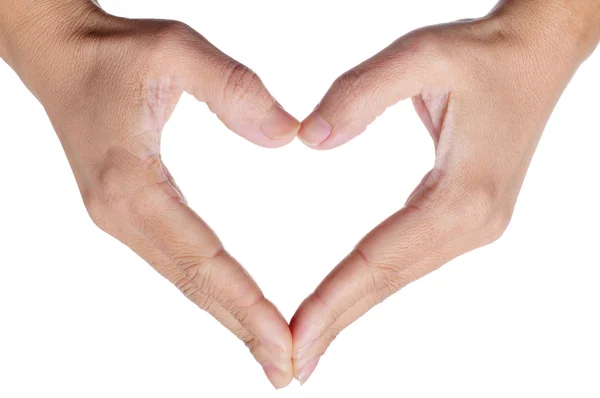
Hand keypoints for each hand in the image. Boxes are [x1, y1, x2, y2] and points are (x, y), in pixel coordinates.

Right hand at [1, 1, 298, 387]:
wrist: (60, 55)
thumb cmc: (113, 53)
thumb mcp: (176, 51)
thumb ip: (235, 90)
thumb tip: (288, 136)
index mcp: (131, 184)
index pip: (200, 258)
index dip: (245, 302)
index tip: (283, 339)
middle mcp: (122, 214)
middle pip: (192, 285)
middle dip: (241, 329)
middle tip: (287, 370)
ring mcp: (123, 219)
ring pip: (184, 281)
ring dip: (228, 318)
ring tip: (270, 352)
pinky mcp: (131, 214)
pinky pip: (177, 264)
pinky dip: (211, 293)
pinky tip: (235, 308)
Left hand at [291, 0, 599, 382]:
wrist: (534, 56)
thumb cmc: (486, 55)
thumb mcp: (421, 56)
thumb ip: (360, 94)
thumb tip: (310, 140)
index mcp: (465, 194)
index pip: (383, 258)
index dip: (335, 298)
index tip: (296, 335)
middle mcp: (472, 222)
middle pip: (389, 281)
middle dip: (338, 321)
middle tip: (291, 364)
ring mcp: (471, 225)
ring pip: (398, 277)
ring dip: (352, 310)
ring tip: (310, 343)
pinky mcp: (462, 217)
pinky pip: (407, 260)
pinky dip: (371, 284)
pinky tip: (347, 300)